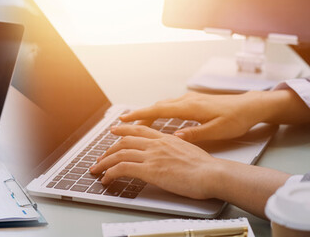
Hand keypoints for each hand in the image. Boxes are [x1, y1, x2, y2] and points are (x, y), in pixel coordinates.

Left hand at [89, 125, 223, 198]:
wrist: (212, 174)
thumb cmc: (207, 168)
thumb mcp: (190, 151)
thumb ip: (177, 150)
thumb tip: (172, 155)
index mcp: (167, 138)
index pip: (140, 130)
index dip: (124, 129)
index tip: (114, 130)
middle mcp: (157, 144)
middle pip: (125, 141)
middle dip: (109, 149)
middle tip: (101, 156)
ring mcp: (152, 156)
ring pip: (119, 154)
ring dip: (104, 162)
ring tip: (97, 169)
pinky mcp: (149, 170)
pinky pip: (122, 168)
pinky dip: (110, 173)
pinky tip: (106, 179)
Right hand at [119, 91, 272, 142]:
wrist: (251, 106)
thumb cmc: (237, 119)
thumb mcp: (217, 131)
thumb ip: (194, 134)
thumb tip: (173, 138)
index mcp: (190, 107)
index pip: (158, 111)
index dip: (139, 115)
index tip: (123, 119)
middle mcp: (187, 100)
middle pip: (156, 107)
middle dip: (138, 115)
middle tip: (122, 124)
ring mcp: (190, 99)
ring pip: (163, 105)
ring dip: (149, 113)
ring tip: (137, 123)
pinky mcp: (195, 101)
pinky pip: (171, 105)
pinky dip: (159, 111)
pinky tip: (159, 117)